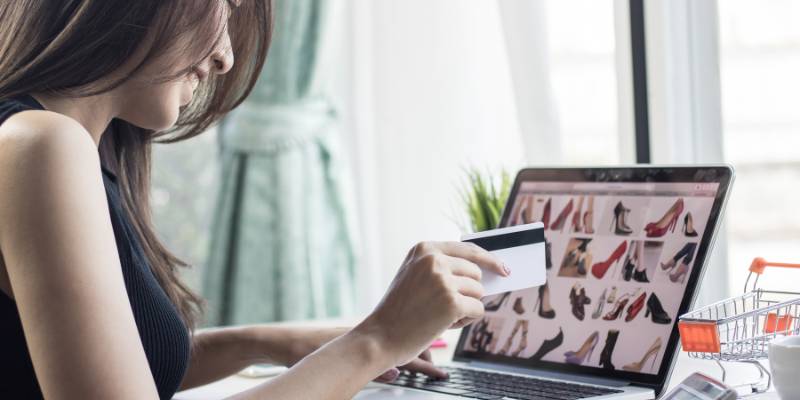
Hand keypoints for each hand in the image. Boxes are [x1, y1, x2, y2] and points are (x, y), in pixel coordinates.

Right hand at [357, 241, 507, 367]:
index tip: (503, 268)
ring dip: (465, 308)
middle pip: (476, 273)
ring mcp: (443, 280)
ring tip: (438, 316)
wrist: (380, 337)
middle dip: (467, 292)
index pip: (467, 249)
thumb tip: (483, 273)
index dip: (489, 259)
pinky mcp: (452, 302)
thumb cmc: (398, 311)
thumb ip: (442, 268)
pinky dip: (466, 321)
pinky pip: (478, 310)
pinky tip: (443, 325)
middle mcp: (434, 260)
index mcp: (424, 249)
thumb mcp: (414, 276)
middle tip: (443, 307)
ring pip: (479, 292)